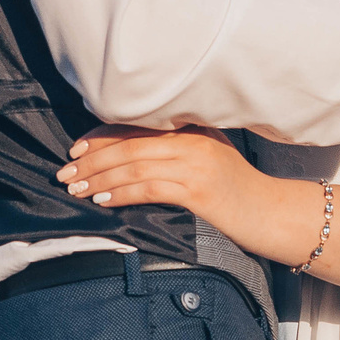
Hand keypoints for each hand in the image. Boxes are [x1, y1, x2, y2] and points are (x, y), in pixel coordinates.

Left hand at [55, 125, 318, 263]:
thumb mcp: (208, 156)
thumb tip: (125, 154)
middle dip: (90, 161)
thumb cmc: (237, 191)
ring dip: (98, 180)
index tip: (75, 151)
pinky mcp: (198, 190)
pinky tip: (102, 201)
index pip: (134, 126)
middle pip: (128, 145)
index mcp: (191, 128)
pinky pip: (148, 188)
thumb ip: (175, 148)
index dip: (100, 137)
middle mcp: (192, 139)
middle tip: (64, 174)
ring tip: (75, 190)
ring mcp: (196, 163)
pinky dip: (120, 194)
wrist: (274, 214)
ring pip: (133, 166)